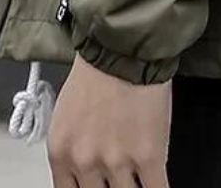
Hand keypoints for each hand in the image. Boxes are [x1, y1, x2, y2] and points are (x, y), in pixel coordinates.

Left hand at [48, 54, 171, 187]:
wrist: (126, 46)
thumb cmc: (99, 69)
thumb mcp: (67, 115)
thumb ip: (73, 149)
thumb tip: (84, 171)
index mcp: (61, 153)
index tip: (98, 186)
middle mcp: (86, 163)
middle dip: (110, 186)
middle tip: (118, 178)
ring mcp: (118, 162)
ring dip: (133, 186)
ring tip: (138, 176)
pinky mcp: (149, 155)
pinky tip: (158, 185)